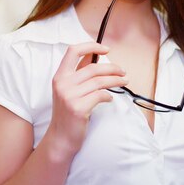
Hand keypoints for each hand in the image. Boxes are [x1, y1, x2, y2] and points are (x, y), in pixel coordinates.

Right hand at [46, 42, 126, 160]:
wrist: (61, 138)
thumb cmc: (67, 113)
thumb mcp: (68, 90)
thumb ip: (79, 73)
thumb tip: (95, 55)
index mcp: (59, 76)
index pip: (73, 51)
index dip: (91, 46)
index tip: (105, 49)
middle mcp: (62, 84)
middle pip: (93, 68)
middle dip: (112, 68)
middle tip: (123, 71)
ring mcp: (69, 96)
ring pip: (100, 81)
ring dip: (116, 80)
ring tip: (124, 81)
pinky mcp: (78, 108)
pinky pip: (100, 95)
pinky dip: (109, 95)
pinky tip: (110, 98)